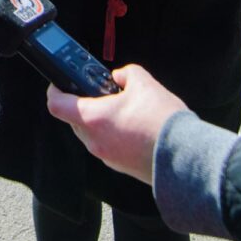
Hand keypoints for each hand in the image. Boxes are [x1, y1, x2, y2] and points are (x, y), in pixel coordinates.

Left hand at [45, 65, 189, 183]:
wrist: (185, 157)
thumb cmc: (162, 120)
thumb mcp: (144, 83)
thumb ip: (126, 74)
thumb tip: (120, 77)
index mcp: (93, 119)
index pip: (56, 105)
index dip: (55, 90)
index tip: (60, 82)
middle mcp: (94, 141)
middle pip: (74, 119)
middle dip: (83, 104)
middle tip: (99, 92)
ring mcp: (107, 156)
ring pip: (91, 134)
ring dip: (100, 120)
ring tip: (123, 108)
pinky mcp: (120, 166)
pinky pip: (108, 146)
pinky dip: (113, 134)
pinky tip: (134, 126)